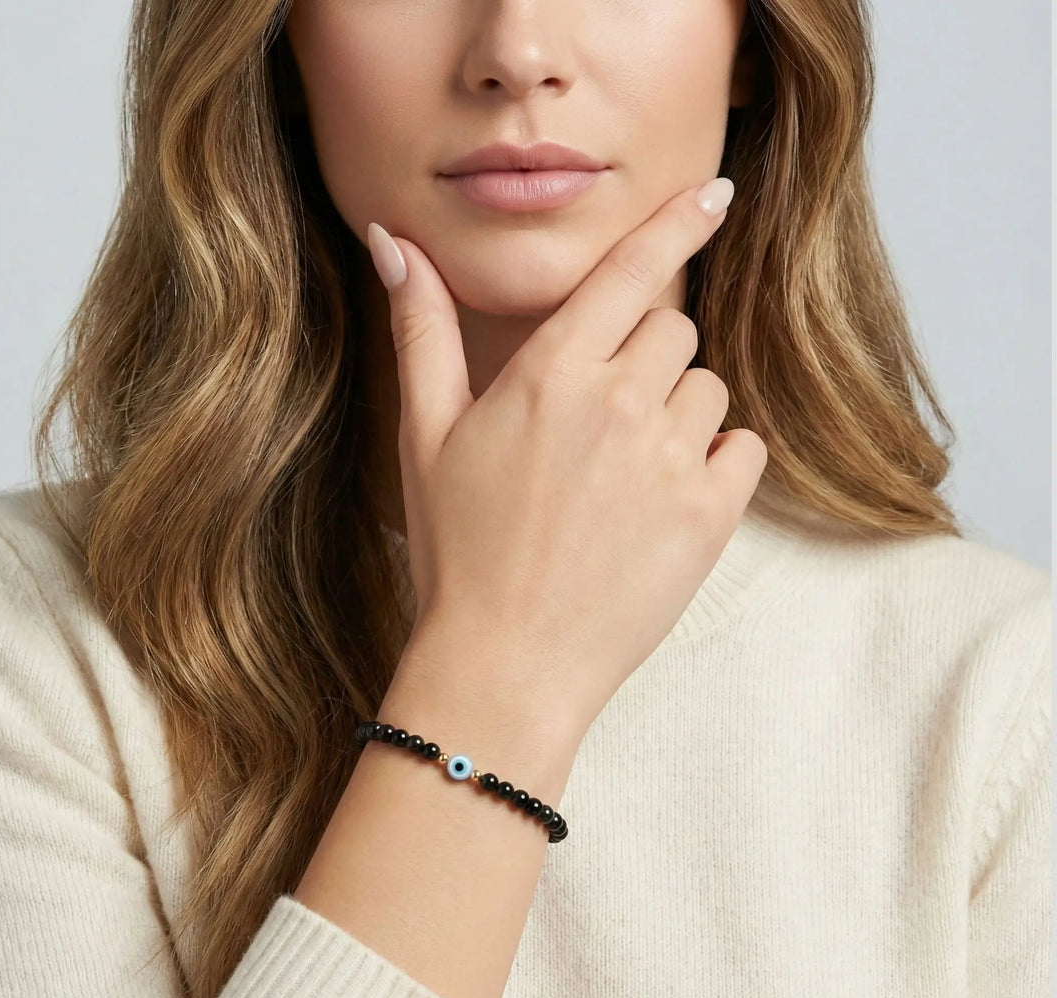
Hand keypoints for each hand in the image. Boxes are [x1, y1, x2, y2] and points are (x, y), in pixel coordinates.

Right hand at [369, 178, 767, 738]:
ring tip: (625, 476)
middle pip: (674, 329)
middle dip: (646, 359)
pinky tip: (667, 501)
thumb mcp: (425, 436)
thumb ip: (424, 332)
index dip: (677, 223)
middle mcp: (620, 403)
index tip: (715, 193)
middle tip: (600, 423)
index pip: (630, 270)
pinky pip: (745, 449)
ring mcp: (672, 460)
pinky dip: (718, 462)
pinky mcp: (710, 516)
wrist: (505, 663)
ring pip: (709, 390)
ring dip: (678, 415)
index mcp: (551, 374)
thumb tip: (392, 242)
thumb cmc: (457, 551)